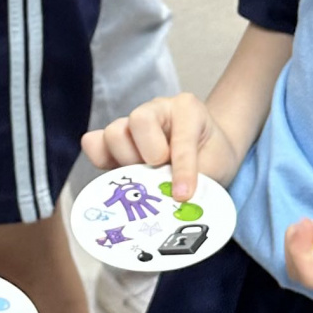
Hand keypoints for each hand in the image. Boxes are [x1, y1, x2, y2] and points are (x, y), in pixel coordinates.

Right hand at [81, 92, 236, 202]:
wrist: (209, 153)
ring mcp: (132, 124)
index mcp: (186, 109)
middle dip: (148, 156)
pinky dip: (103, 162)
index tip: (183, 194)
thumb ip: (198, 180)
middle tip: (159, 176)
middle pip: (137, 121)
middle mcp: (155, 110)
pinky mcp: (115, 142)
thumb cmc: (212, 156)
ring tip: (143, 178)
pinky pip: (95, 145)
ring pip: (114, 133)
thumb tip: (175, 203)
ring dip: (126, 162)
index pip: (180, 138)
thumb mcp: (217, 167)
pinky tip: (119, 176)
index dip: (182, 168)